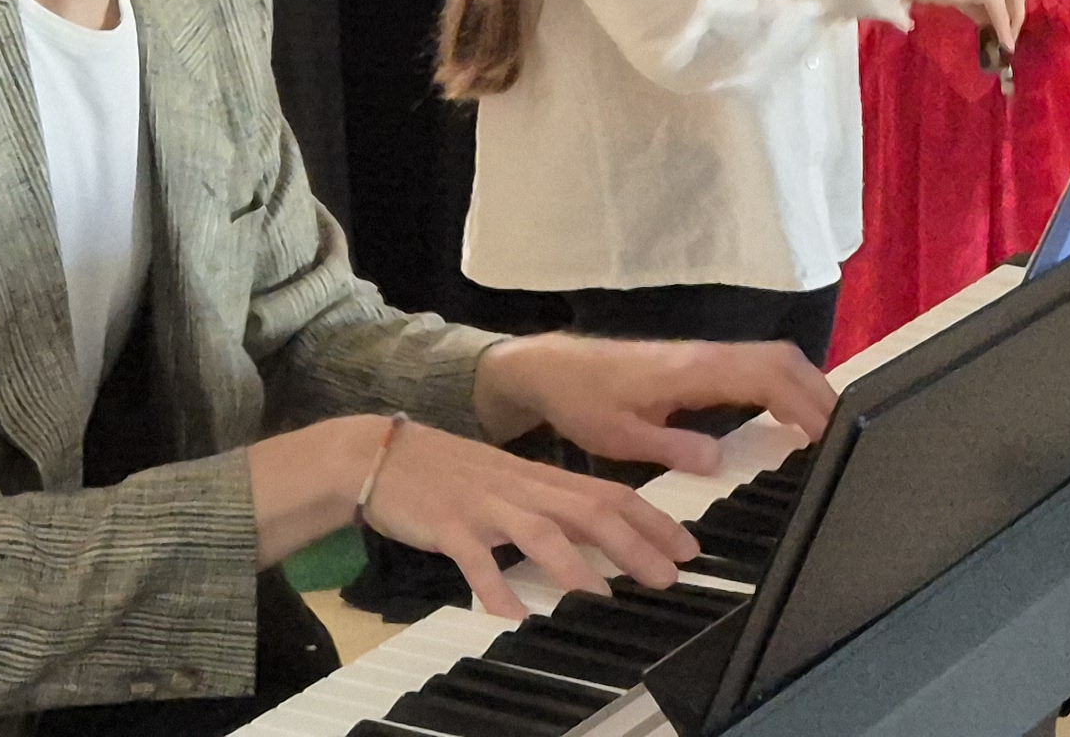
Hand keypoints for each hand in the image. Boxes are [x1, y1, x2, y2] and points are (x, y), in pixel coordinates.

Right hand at [276, 412, 691, 619]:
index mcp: (540, 478)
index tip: (687, 548)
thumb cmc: (451, 473)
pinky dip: (495, 587)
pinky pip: (475, 559)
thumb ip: (550, 504)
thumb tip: (598, 532)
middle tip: (669, 576)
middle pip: (589, 510)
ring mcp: (485, 505)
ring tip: (603, 595)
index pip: (610, 494)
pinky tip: (513, 615)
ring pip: (539, 530)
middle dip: (634, 544)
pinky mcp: (448, 525)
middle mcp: (521, 487)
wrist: (382, 454)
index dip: (653, 521)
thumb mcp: (509, 482)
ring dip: (574, 565)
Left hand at [477, 332, 838, 474]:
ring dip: (804, 384)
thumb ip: (670, 446)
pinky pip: (756, 363)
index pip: (765, 377)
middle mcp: (707, 356)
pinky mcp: (701, 362)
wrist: (553, 368)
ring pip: (772, 357)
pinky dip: (784, 382)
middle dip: (817, 391)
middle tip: (843, 432)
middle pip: (780, 359)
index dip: (801, 402)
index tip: (827, 433)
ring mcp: (706, 355)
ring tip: (827, 425)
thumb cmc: (583, 402)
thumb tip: (720, 459)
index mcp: (692, 372)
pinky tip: (789, 412)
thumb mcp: (618, 437)